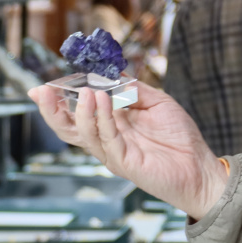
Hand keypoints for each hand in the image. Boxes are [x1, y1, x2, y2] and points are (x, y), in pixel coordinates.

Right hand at [28, 82, 230, 217]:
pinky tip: (101, 100)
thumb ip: (133, 89)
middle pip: (69, 128)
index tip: (44, 85)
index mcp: (111, 125)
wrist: (200, 168)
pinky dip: (102, 119)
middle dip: (51, 110)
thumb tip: (111, 74)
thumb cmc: (180, 137)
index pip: (77, 112)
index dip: (59, 100)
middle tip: (40, 91)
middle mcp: (107, 140)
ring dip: (80, 111)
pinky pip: (107, 139)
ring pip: (83, 135)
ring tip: (85, 91)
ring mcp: (113, 153)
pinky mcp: (125, 163)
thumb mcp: (157, 101)